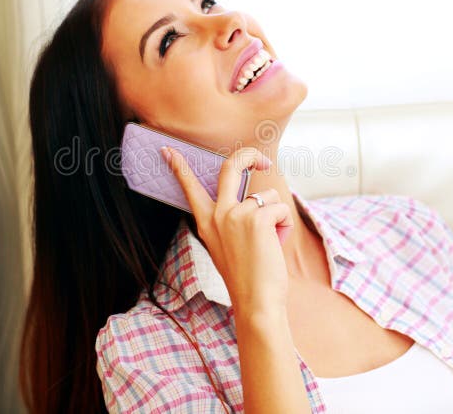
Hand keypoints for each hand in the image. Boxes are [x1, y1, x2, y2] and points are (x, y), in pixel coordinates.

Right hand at [161, 146, 292, 314]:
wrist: (255, 302)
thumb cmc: (247, 278)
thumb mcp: (228, 245)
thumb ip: (233, 221)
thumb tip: (255, 199)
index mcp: (206, 222)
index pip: (189, 187)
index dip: (179, 166)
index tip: (167, 149)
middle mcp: (217, 214)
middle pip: (229, 167)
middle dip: (248, 156)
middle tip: (261, 160)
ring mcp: (235, 214)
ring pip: (267, 196)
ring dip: (276, 216)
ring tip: (269, 243)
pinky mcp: (256, 217)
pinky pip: (280, 208)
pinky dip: (285, 226)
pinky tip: (276, 246)